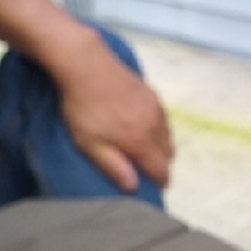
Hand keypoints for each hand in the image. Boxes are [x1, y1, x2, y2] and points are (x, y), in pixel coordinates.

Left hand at [53, 26, 172, 191]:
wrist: (85, 64)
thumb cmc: (82, 107)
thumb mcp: (89, 143)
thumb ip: (113, 166)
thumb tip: (133, 187)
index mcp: (140, 141)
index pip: (162, 170)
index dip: (160, 182)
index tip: (154, 187)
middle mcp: (155, 126)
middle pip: (168, 154)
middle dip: (160, 164)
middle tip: (144, 167)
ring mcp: (155, 108)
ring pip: (167, 135)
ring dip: (160, 146)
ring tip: (142, 147)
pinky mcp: (151, 93)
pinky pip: (163, 118)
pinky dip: (158, 128)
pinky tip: (141, 124)